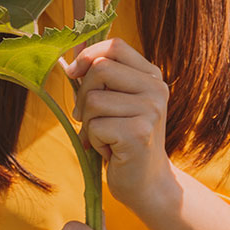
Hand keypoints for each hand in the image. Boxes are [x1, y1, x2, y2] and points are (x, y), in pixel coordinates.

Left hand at [65, 38, 173, 211]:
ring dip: (88, 123)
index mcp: (151, 75)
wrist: (146, 182)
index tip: (74, 73)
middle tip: (88, 118)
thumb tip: (75, 48)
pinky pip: (94, 126)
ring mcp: (150, 110)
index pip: (115, 46)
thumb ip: (99, 73)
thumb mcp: (115, 100)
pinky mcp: (138, 133)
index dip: (88, 55)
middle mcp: (156, 88)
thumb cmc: (123, 138)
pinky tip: (109, 151)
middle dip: (83, 95)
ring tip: (104, 137)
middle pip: (100, 69)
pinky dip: (93, 141)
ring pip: (93, 100)